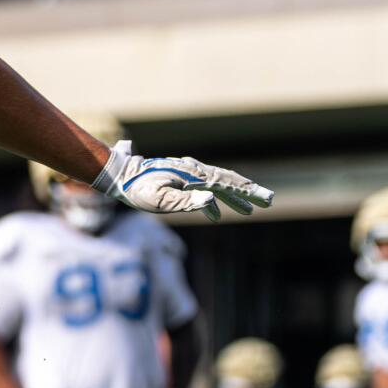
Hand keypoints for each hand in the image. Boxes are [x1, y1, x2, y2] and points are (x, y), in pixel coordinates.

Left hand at [93, 140, 272, 220]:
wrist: (120, 176)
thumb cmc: (137, 189)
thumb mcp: (159, 199)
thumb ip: (185, 201)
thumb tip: (211, 200)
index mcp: (192, 176)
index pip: (226, 183)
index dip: (248, 191)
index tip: (267, 199)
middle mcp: (192, 172)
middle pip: (226, 180)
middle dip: (247, 191)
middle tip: (267, 201)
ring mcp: (186, 174)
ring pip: (216, 184)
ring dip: (233, 197)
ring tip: (248, 211)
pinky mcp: (178, 179)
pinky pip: (202, 189)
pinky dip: (214, 201)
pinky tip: (215, 215)